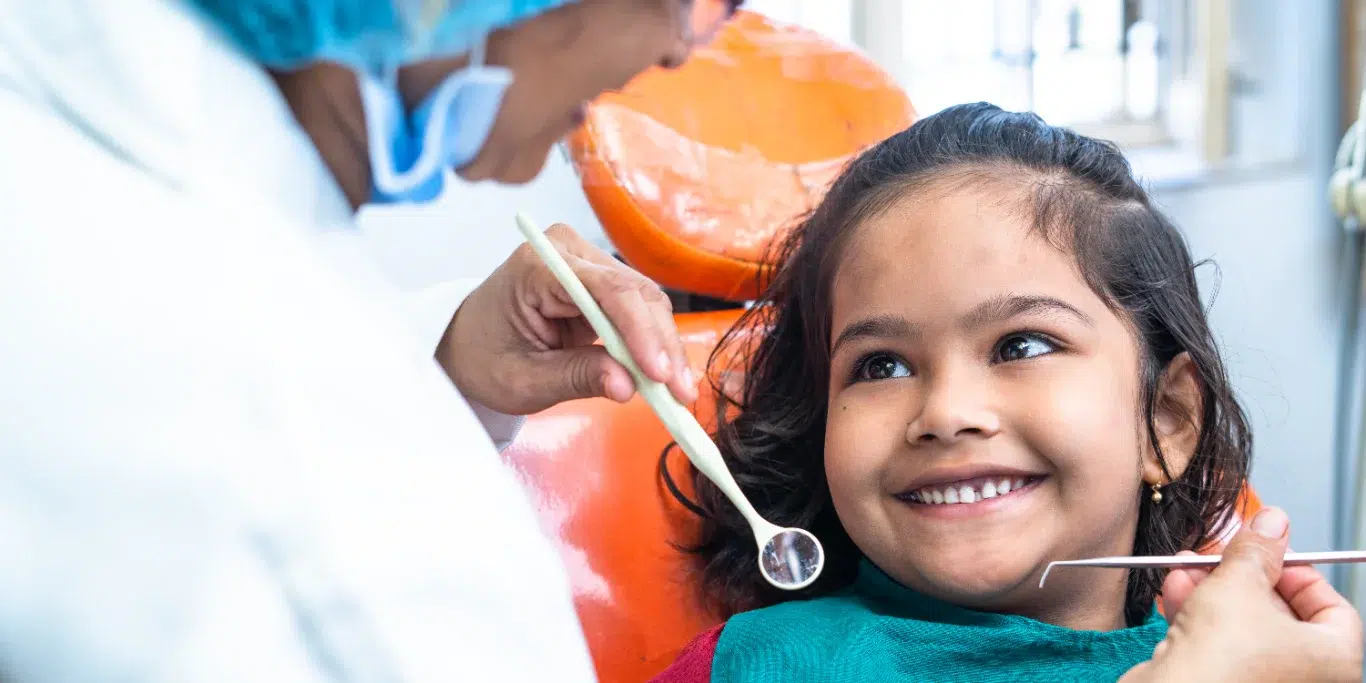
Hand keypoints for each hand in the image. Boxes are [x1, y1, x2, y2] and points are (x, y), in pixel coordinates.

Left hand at [438, 223, 697, 414]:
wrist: (466, 344)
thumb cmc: (484, 357)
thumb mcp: (523, 379)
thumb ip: (576, 377)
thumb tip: (627, 386)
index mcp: (538, 267)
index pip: (606, 290)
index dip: (640, 331)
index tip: (659, 373)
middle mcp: (569, 252)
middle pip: (634, 293)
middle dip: (661, 345)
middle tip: (679, 394)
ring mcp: (588, 263)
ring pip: (645, 301)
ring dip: (664, 347)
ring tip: (678, 393)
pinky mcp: (601, 282)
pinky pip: (638, 310)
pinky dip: (654, 344)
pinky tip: (666, 376)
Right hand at [1120, 507, 1362, 682]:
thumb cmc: (1222, 663)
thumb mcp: (1238, 584)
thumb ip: (1256, 550)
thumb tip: (1270, 525)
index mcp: (1333, 662)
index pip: (1331, 607)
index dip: (1297, 571)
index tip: (1270, 551)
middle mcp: (1305, 679)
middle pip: (1281, 613)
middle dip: (1242, 575)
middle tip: (1223, 551)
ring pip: (1243, 627)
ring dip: (1212, 589)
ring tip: (1188, 564)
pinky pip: (1220, 647)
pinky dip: (1199, 616)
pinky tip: (1177, 589)